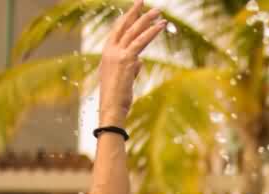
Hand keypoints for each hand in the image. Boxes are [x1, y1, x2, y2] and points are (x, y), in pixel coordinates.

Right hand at [98, 0, 166, 126]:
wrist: (111, 107)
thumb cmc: (117, 97)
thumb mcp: (123, 79)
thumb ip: (131, 67)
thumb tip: (140, 61)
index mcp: (107, 54)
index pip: (116, 31)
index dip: (125, 19)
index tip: (133, 9)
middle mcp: (110, 51)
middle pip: (124, 26)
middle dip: (135, 12)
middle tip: (143, 1)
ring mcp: (117, 54)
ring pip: (134, 32)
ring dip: (147, 20)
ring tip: (158, 12)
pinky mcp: (127, 60)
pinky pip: (141, 42)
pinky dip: (152, 32)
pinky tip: (161, 26)